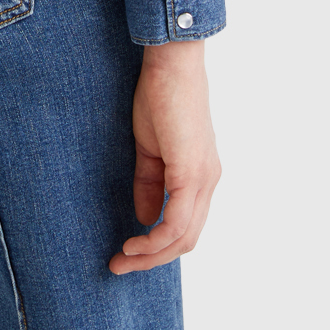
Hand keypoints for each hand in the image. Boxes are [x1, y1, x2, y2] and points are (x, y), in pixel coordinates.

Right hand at [111, 39, 219, 273]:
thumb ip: (149, 184)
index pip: (185, 226)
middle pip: (187, 240)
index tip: (127, 253)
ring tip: (122, 259)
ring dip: (151, 255)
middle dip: (153, 259)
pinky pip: (177, 221)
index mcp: (200, 176)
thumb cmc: (161, 97)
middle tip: (121, 265)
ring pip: (183, 237)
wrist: (171, 65)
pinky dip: (155, 239)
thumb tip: (144, 219)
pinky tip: (134, 242)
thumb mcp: (150, 149)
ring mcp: (203, 179)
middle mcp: (208, 182)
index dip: (157, 246)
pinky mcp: (192, 173)